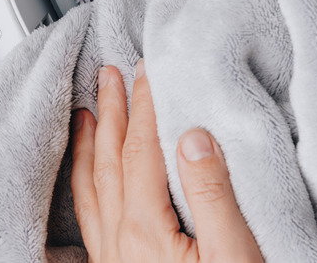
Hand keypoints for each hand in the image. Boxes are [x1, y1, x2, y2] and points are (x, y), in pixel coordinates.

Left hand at [70, 60, 263, 261]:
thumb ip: (211, 194)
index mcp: (146, 230)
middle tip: (108, 76)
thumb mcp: (232, 253)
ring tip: (86, 115)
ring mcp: (111, 258)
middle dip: (111, 114)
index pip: (140, 151)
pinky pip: (88, 217)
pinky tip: (89, 178)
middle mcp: (119, 241)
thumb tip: (194, 138)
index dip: (143, 107)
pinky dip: (84, 185)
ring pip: (91, 189)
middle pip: (109, 162)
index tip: (146, 73)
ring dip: (90, 145)